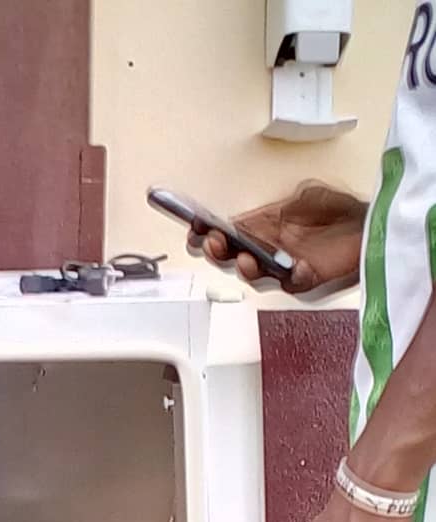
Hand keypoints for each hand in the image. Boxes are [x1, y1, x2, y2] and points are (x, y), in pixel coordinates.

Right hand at [189, 183, 366, 293]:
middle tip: (210, 242)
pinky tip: (283, 265)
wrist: (371, 226)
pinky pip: (292, 280)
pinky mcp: (307, 278)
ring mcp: (286, 267)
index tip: (195, 227)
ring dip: (244, 266)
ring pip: (255, 274)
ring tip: (242, 257)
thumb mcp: (305, 196)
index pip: (228, 234)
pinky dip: (287, 274)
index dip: (209, 232)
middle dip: (217, 250)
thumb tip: (249, 216)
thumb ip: (277, 206)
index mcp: (265, 230)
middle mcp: (271, 251)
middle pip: (233, 257)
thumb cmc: (341, 212)